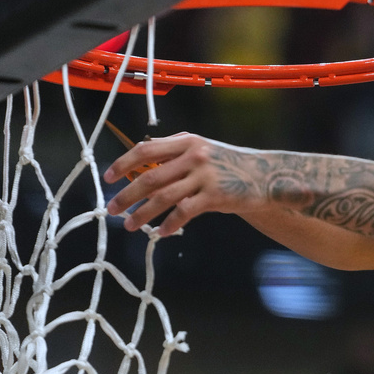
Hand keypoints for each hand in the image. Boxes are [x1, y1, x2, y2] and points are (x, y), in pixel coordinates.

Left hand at [104, 132, 267, 235]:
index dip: (123, 164)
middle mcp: (194, 156)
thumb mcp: (202, 150)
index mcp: (186, 142)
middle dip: (127, 195)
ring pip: (163, 197)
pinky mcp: (215, 195)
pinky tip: (161, 232)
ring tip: (131, 225)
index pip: (145, 150)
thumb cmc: (229, 165)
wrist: (265, 175)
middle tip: (113, 209)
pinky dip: (169, 224)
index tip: (108, 178)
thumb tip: (140, 170)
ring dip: (143, 214)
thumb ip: (174, 154)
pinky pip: (184, 212)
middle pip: (150, 176)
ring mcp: (204, 176)